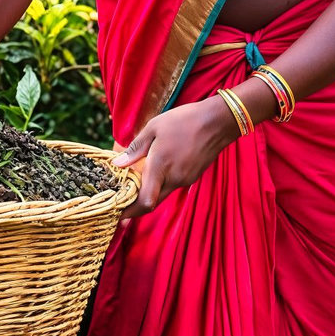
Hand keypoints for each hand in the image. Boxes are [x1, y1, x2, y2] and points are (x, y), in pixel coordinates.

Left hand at [111, 97, 237, 216]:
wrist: (217, 122)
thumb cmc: (183, 121)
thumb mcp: (154, 128)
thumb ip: (135, 149)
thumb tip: (117, 164)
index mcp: (160, 166)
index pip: (145, 201)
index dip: (130, 211)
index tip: (117, 214)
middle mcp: (174, 178)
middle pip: (152, 203)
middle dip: (136, 207)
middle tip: (121, 204)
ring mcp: (185, 180)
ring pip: (162, 194)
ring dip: (148, 194)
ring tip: (133, 185)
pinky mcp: (192, 177)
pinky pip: (172, 185)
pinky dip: (160, 184)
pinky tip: (155, 173)